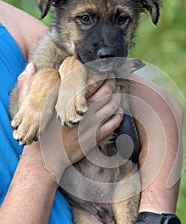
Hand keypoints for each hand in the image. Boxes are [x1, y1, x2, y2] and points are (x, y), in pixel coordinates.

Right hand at [18, 63, 122, 177]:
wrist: (47, 157)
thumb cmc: (39, 131)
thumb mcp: (29, 106)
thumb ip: (28, 84)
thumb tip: (30, 65)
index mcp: (69, 101)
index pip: (91, 81)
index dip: (101, 72)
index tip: (103, 68)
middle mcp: (83, 111)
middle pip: (107, 90)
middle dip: (113, 81)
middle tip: (113, 77)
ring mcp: (92, 124)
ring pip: (113, 105)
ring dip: (119, 96)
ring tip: (118, 91)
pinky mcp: (96, 137)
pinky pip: (114, 122)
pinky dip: (119, 113)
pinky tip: (118, 109)